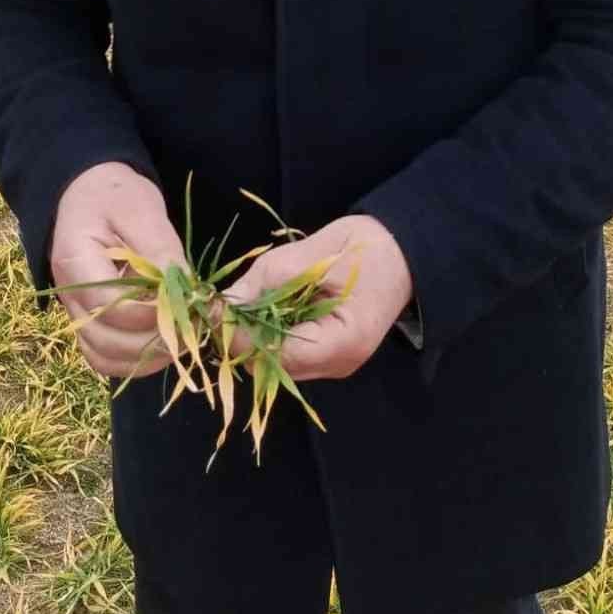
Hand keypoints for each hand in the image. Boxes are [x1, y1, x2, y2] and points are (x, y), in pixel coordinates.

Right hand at [49, 162, 187, 381]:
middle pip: (106, 341)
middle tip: (197, 325)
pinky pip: (106, 356)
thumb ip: (160, 250)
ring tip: (186, 337)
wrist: (90, 190)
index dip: (151, 313)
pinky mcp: (90, 319)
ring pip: (104, 357)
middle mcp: (68, 294)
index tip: (189, 304)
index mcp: (74, 260)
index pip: (109, 305)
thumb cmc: (114, 194)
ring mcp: (76, 311)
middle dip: (154, 341)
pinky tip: (167, 343)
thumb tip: (185, 290)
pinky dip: (135, 360)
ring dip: (147, 357)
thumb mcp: (141, 210)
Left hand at [221, 214, 413, 381]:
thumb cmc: (364, 247)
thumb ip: (264, 283)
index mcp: (340, 343)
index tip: (209, 308)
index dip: (237, 333)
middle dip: (242, 336)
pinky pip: (289, 354)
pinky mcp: (330, 356)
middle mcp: (338, 365)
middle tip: (218, 305)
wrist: (403, 250)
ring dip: (254, 336)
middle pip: (271, 366)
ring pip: (276, 364)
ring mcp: (335, 365)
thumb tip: (219, 306)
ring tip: (240, 304)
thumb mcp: (309, 255)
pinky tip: (264, 310)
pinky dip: (271, 335)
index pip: (272, 354)